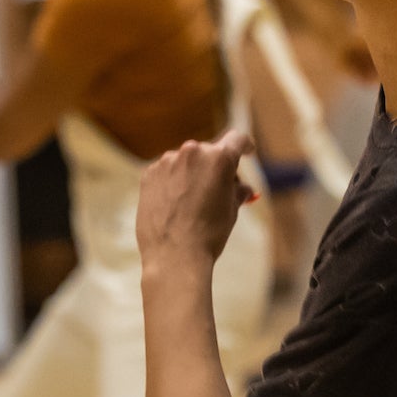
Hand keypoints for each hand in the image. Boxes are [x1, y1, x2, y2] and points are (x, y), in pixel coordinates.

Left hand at [137, 129, 255, 270]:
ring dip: (193, 174)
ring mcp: (168, 161)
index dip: (245, 146)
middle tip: (220, 189)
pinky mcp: (149, 173)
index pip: (238, 140)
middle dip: (216, 167)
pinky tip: (174, 205)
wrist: (173, 256)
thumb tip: (242, 188)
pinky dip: (173, 182)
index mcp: (220, 158)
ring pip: (186, 162)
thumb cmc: (209, 234)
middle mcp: (193, 152)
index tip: (247, 153)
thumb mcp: (231, 210)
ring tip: (193, 203)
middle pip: (210, 152)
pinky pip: (167, 171)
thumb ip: (237, 191)